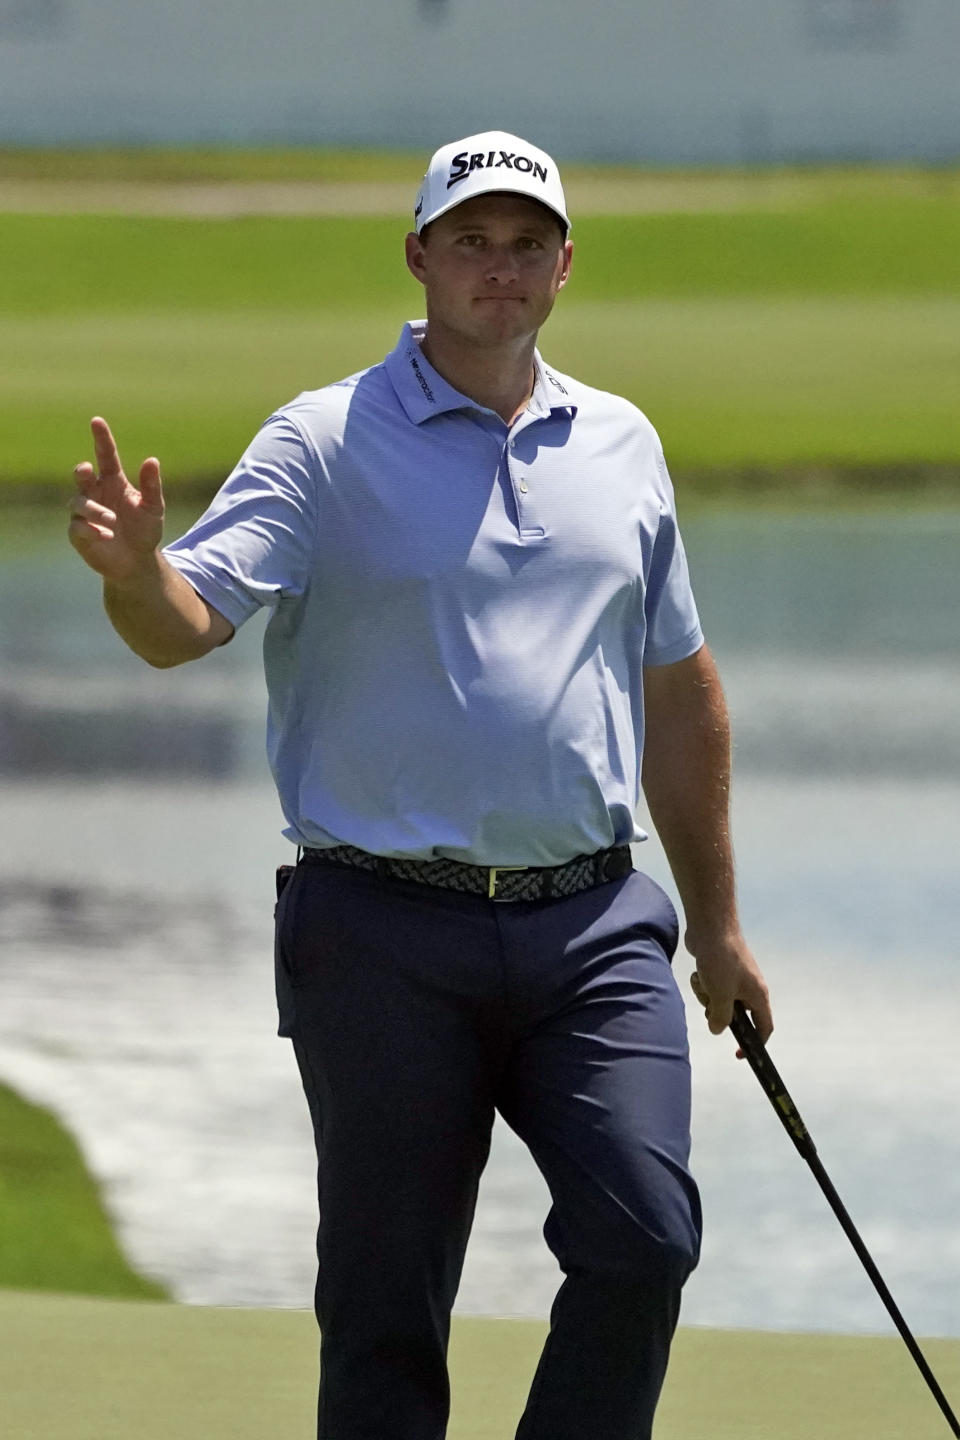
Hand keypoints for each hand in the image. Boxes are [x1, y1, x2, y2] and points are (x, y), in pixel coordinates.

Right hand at [68, 417, 164, 583]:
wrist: (137, 561)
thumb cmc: (144, 530)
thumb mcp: (154, 508)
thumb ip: (152, 485)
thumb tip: (152, 460)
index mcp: (114, 481)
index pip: (106, 455)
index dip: (101, 438)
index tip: (97, 421)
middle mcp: (96, 493)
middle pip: (82, 475)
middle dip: (82, 471)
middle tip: (87, 470)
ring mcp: (84, 513)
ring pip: (79, 502)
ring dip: (94, 510)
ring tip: (112, 522)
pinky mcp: (78, 533)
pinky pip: (78, 527)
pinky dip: (91, 530)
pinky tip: (106, 536)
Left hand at [688, 930, 772, 1051]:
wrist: (711, 927)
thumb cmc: (721, 960)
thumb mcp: (721, 995)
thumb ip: (721, 1018)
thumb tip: (717, 1030)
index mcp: (758, 996)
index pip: (764, 1027)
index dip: (755, 1044)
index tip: (738, 1054)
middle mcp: (750, 988)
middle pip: (736, 1015)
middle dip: (719, 1013)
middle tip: (710, 1004)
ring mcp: (734, 978)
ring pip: (719, 1002)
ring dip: (707, 997)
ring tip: (703, 981)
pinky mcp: (719, 970)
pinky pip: (710, 987)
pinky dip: (703, 984)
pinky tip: (698, 973)